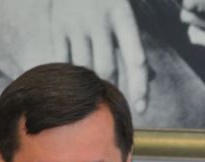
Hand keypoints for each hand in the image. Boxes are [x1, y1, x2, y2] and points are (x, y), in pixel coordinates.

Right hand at [0, 0, 148, 113]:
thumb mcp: (123, 9)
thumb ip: (132, 40)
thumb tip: (147, 75)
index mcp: (122, 13)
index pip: (135, 57)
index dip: (140, 86)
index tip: (141, 109)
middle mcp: (99, 20)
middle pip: (107, 68)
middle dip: (111, 89)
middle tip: (112, 103)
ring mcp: (76, 25)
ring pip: (84, 68)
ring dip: (89, 86)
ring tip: (92, 97)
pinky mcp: (57, 29)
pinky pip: (63, 63)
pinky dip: (69, 77)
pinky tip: (73, 86)